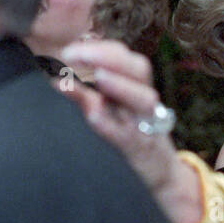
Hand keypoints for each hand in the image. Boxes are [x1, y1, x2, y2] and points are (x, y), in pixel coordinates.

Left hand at [57, 40, 201, 222]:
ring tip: (98, 76)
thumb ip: (94, 92)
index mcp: (138, 88)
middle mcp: (144, 103)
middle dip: (108, 57)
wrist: (163, 176)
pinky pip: (128, 135)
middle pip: (138, 69)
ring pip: (142, 99)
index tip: (72, 46)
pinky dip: (111, 124)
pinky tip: (94, 115)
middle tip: (73, 53)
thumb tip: (60, 71)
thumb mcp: (117, 112)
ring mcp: (145, 126)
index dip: (102, 47)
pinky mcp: (139, 150)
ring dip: (120, 85)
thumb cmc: (132, 138)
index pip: (126, 58)